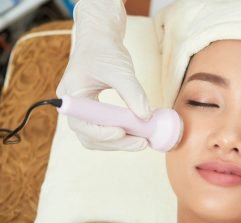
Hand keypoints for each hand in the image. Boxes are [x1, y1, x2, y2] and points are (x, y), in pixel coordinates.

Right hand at [57, 0, 151, 150]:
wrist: (100, 40)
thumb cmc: (105, 50)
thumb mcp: (120, 70)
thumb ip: (133, 93)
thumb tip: (146, 117)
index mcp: (72, 95)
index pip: (82, 124)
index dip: (102, 133)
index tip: (123, 132)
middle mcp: (74, 107)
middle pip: (90, 137)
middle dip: (116, 143)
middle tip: (142, 143)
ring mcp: (84, 112)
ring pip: (98, 138)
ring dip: (121, 142)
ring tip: (143, 140)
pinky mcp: (95, 113)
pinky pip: (105, 130)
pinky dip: (121, 134)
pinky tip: (138, 133)